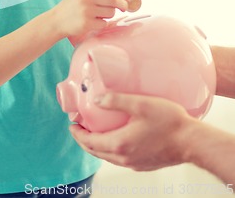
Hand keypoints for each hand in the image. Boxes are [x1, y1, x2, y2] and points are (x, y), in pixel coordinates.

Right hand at [51, 0, 130, 41]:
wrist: (56, 20)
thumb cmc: (74, 6)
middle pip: (115, 1)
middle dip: (124, 5)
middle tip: (125, 8)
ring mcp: (87, 10)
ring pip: (111, 12)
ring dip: (109, 15)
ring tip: (97, 15)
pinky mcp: (87, 23)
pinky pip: (104, 23)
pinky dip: (102, 23)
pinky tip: (92, 22)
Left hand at [69, 92, 194, 170]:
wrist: (191, 141)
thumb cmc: (169, 121)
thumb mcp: (141, 104)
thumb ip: (117, 100)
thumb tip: (97, 99)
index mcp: (120, 143)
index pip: (90, 142)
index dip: (78, 133)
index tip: (72, 124)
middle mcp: (124, 157)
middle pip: (96, 152)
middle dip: (84, 140)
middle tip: (78, 129)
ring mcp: (134, 163)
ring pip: (107, 157)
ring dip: (97, 146)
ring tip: (93, 133)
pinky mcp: (143, 164)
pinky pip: (120, 158)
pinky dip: (110, 149)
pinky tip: (115, 139)